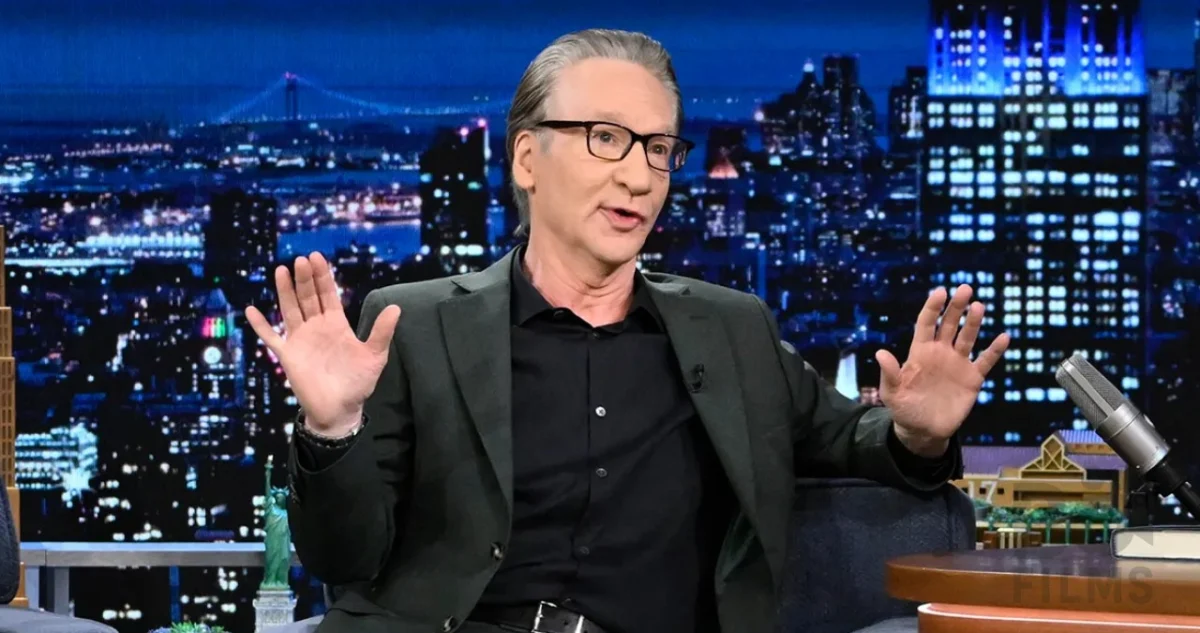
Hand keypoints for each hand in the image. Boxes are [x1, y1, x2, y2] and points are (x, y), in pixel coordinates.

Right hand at [245, 252, 400, 433]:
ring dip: (285, 291)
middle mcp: (317, 328)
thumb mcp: (374, 356)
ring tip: (281, 270)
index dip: (322, 277)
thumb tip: (396, 308)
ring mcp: (300, 340)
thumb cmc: (358, 383)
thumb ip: (381, 332)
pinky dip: (261, 325)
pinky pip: (271, 337)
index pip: (328, 295)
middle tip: (301, 260)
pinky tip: (251, 310)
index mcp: (337, 324)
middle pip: (308, 297)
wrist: (340, 410)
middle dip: (305, 279)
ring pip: (290, 310)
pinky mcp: (288, 355)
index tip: (316, 257)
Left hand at [875, 285, 1009, 454]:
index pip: (926, 323)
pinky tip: (1004, 337)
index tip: (940, 292)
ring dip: (974, 322)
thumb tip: (881, 353)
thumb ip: (890, 373)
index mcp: (920, 352)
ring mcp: (957, 364)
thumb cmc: (904, 409)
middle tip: (965, 288)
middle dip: (956, 307)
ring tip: (979, 306)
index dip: (933, 308)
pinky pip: (985, 361)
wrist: (923, 431)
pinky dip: (995, 350)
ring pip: (967, 337)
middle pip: (949, 324)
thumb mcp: (892, 393)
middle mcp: (940, 353)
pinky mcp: (972, 378)